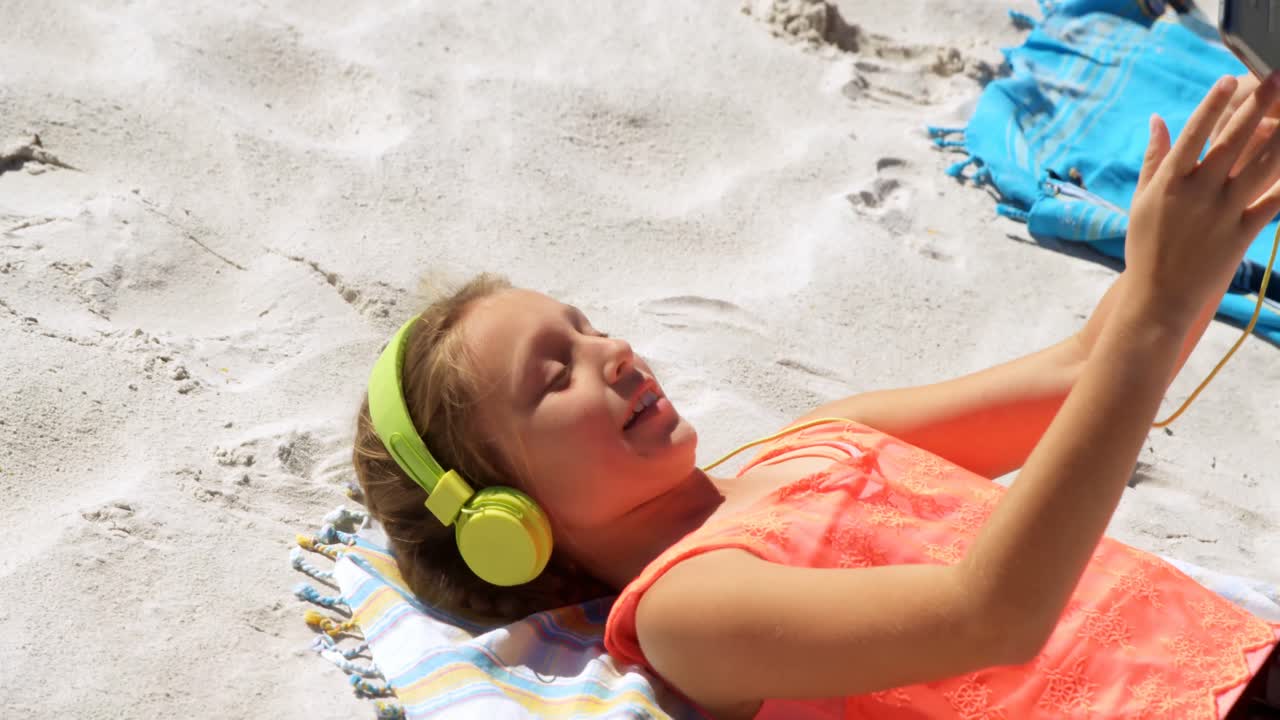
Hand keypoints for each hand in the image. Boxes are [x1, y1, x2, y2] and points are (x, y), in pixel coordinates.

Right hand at [1126, 74, 1279, 324]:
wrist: (1160, 296)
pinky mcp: (1242, 232)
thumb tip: (1158, 120)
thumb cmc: (1146, 248)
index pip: (1193, 135)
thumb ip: (1153, 158)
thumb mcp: (1141, 201)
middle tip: (1277, 79)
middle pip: (1234, 141)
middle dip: (1258, 106)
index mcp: (1170, 183)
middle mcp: (1198, 192)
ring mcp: (1222, 212)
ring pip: (1261, 166)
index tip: (1228, 80)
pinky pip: (1273, 201)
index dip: (1212, 106)